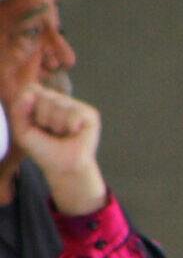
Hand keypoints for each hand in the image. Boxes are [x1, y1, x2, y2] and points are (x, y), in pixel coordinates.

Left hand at [9, 86, 106, 214]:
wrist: (62, 167)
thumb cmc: (43, 149)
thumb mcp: (22, 130)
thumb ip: (18, 109)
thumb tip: (30, 93)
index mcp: (44, 100)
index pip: (31, 89)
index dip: (29, 108)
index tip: (34, 124)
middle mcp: (61, 100)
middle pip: (44, 96)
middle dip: (42, 118)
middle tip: (50, 132)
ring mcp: (76, 106)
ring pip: (59, 105)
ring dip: (56, 125)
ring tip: (61, 134)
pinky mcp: (90, 114)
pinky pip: (74, 114)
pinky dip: (70, 127)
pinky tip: (74, 133)